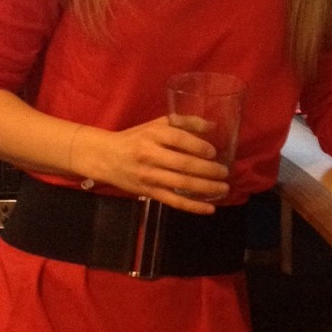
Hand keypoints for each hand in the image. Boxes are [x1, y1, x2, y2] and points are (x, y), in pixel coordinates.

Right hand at [75, 117, 229, 213]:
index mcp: (152, 135)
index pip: (179, 139)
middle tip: (225, 172)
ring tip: (224, 188)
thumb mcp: (156, 125)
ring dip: (206, 188)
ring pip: (181, 184)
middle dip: (208, 170)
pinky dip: (193, 207)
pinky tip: (209, 209)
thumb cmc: (135, 138)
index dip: (199, 146)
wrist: (106, 157)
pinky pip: (173, 201)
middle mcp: (150, 155)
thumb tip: (212, 127)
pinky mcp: (149, 192)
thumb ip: (183, 123)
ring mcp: (149, 176)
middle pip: (184, 164)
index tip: (214, 152)